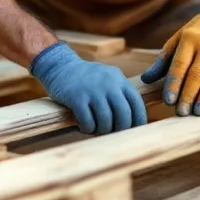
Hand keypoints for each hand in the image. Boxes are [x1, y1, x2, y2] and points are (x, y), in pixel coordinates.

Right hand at [29, 41, 147, 133]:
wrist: (60, 66)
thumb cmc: (87, 79)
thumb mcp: (109, 78)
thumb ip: (122, 94)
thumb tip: (135, 122)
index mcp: (119, 80)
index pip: (137, 104)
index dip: (138, 122)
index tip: (133, 131)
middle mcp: (109, 84)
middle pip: (124, 116)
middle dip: (120, 130)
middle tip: (112, 132)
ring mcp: (92, 90)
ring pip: (106, 122)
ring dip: (102, 130)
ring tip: (96, 129)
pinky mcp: (76, 98)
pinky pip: (88, 122)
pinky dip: (87, 129)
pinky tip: (83, 126)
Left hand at [140, 0, 199, 115]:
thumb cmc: (198, 33)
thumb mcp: (179, 39)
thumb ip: (163, 60)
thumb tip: (146, 79)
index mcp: (189, 39)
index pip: (180, 65)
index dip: (174, 83)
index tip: (168, 100)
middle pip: (196, 74)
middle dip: (188, 95)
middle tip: (181, 112)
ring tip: (198, 113)